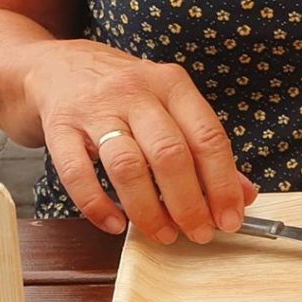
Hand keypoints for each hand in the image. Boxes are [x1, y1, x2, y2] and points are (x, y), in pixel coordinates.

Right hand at [25, 39, 255, 242]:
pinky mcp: (60, 129)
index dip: (222, 185)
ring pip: (127, 167)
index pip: (206, 137)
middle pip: (169, 154)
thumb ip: (205, 150)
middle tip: (198, 233)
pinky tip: (115, 225)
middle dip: (188, 203)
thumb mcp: (169, 106)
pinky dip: (98, 206)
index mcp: (171, 85)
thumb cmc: (123, 96)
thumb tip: (244, 196)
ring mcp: (94, 110)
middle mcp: (134, 92)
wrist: (57, 67)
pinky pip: (77, 175)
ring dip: (148, 210)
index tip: (229, 220)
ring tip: (162, 234)